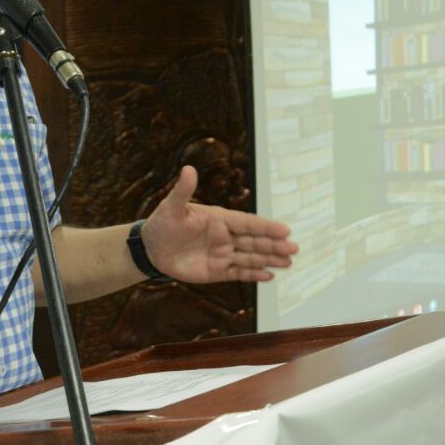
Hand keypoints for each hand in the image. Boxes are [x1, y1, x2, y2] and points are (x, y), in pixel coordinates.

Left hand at [141, 165, 297, 282]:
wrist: (150, 249)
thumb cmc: (162, 224)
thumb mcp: (171, 207)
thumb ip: (183, 191)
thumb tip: (188, 169)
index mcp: (218, 219)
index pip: (246, 223)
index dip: (265, 227)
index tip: (284, 229)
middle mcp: (224, 237)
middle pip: (254, 241)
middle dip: (274, 245)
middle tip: (293, 248)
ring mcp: (222, 254)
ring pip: (251, 257)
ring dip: (269, 259)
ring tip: (288, 262)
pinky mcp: (216, 271)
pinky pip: (238, 273)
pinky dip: (254, 275)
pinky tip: (269, 276)